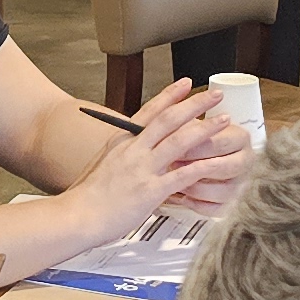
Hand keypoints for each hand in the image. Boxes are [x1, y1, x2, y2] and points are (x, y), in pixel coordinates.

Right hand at [81, 79, 243, 236]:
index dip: (170, 95)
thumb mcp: (103, 166)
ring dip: (205, 128)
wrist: (75, 216)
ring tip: (223, 120)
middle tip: (214, 94)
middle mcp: (133, 150)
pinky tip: (217, 162)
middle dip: (194, 103)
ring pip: (180, 140)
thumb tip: (135, 155)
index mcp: (121, 142)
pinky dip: (202, 167)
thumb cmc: (85, 197)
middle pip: (169, 119)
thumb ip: (123, 157)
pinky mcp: (151, 190)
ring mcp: (143, 168)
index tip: (185, 84)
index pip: (149, 111)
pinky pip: (183, 175)